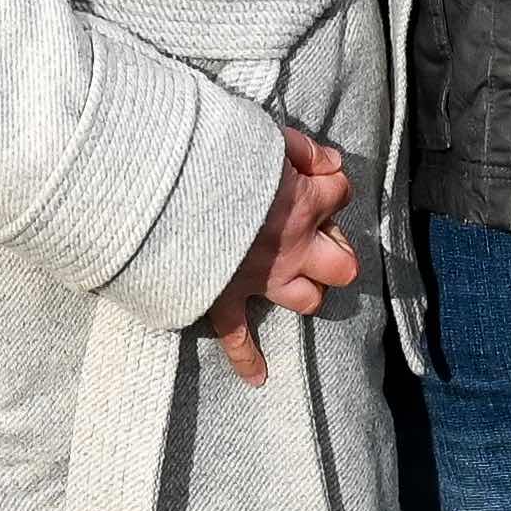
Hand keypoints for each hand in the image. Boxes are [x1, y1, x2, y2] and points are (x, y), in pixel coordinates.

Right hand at [205, 124, 358, 385]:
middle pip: (343, 264)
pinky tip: (258, 377)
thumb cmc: (214, 152)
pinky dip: (247, 359)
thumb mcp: (261, 133)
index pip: (341, 191)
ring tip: (289, 277)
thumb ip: (299, 148)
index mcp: (304, 201)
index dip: (329, 184)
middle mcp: (293, 246)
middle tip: (311, 237)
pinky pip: (239, 338)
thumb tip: (328, 163)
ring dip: (303, 289)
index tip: (311, 176)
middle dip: (333, 252)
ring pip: (308, 300)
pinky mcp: (225, 297)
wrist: (167, 186)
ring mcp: (261, 277)